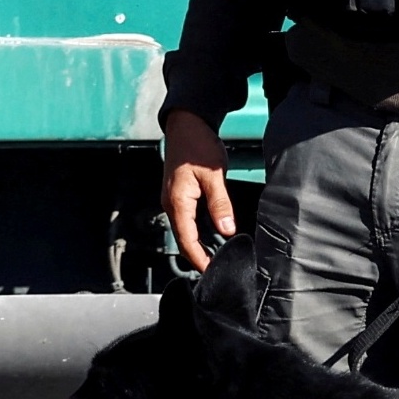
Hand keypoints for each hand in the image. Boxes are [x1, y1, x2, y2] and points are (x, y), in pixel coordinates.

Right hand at [160, 106, 237, 271]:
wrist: (186, 125)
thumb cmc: (198, 146)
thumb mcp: (214, 175)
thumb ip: (220, 204)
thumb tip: (227, 230)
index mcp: (177, 202)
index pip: (186, 240)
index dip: (199, 259)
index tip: (212, 273)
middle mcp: (171, 204)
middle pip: (183, 239)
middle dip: (198, 257)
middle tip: (217, 271)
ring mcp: (173, 201)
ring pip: (184, 231)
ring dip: (197, 246)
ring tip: (215, 260)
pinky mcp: (178, 196)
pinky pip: (186, 221)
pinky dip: (196, 233)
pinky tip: (210, 238)